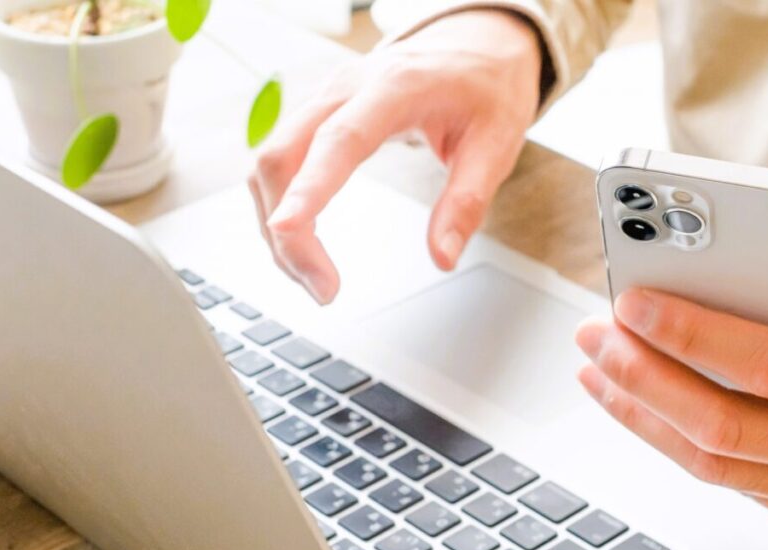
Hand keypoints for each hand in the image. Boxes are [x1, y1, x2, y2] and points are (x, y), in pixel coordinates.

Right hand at [248, 10, 542, 302]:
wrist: (478, 44)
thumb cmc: (486, 86)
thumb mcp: (497, 144)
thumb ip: (467, 202)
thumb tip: (443, 255)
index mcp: (394, 88)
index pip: (338, 140)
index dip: (308, 188)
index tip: (286, 230)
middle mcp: (346, 88)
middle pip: (283, 155)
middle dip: (287, 229)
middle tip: (321, 287)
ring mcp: (325, 98)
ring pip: (270, 161)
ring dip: (278, 224)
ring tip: (314, 277)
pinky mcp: (318, 114)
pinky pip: (279, 160)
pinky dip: (281, 205)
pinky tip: (300, 241)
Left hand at [575, 264, 767, 549]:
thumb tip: (733, 291)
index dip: (691, 335)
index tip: (633, 303)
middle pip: (724, 428)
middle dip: (643, 380)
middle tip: (596, 339)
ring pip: (718, 467)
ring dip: (646, 417)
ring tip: (602, 372)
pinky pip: (741, 485)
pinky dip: (687, 444)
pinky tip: (651, 409)